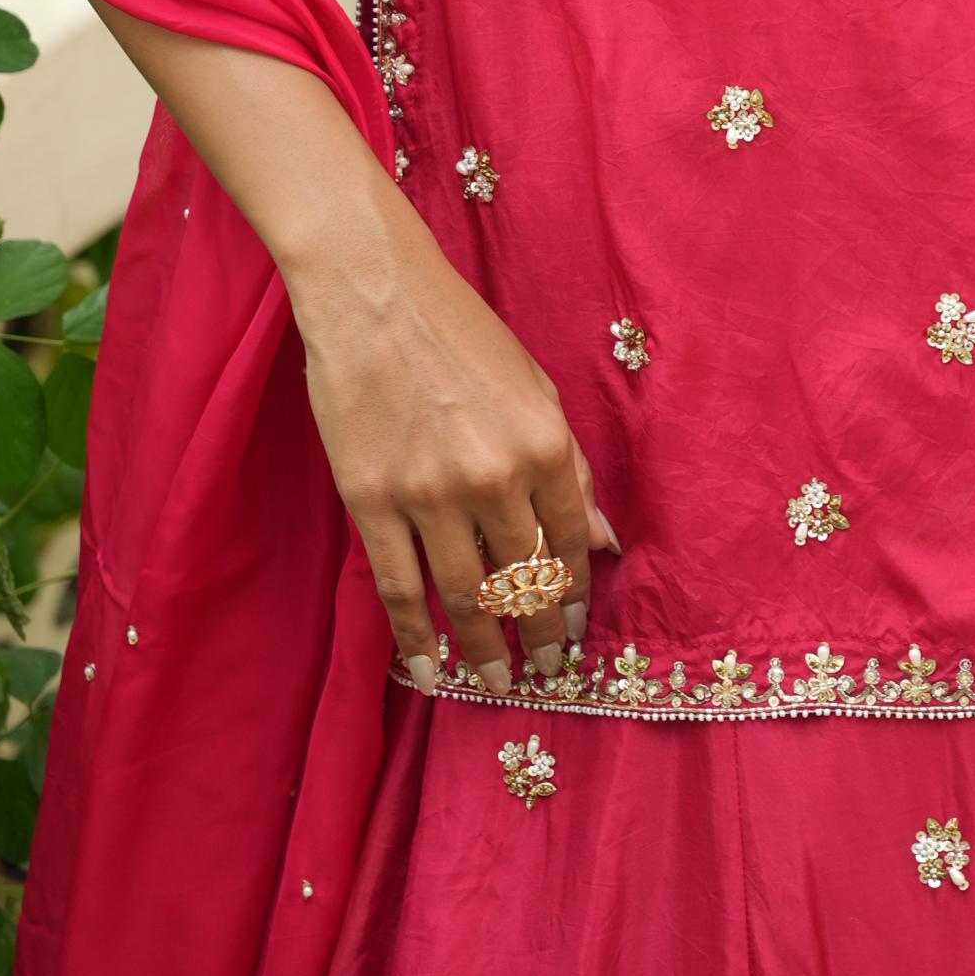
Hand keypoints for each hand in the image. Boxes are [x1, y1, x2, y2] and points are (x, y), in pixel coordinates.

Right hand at [290, 205, 621, 696]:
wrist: (373, 294)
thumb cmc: (459, 332)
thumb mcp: (536, 387)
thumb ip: (569, 466)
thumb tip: (602, 541)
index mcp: (543, 444)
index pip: (569, 544)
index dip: (574, 594)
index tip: (574, 628)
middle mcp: (494, 478)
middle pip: (524, 581)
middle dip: (538, 634)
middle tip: (543, 669)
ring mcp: (429, 495)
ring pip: (467, 598)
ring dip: (486, 650)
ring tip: (497, 682)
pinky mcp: (373, 502)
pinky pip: (401, 589)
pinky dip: (417, 638)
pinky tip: (432, 668)